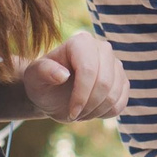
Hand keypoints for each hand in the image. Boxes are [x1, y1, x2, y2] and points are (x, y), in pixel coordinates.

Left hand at [13, 32, 127, 122]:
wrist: (53, 93)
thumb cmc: (42, 82)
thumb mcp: (34, 77)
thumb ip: (43, 71)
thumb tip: (62, 74)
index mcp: (81, 42)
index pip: (89, 70)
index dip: (81, 95)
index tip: (71, 112)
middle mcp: (103, 49)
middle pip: (105, 83)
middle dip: (89, 105)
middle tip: (73, 114)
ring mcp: (115, 65)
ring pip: (114, 95)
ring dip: (96, 111)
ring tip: (80, 112)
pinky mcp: (122, 81)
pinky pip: (121, 103)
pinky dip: (105, 113)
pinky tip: (91, 110)